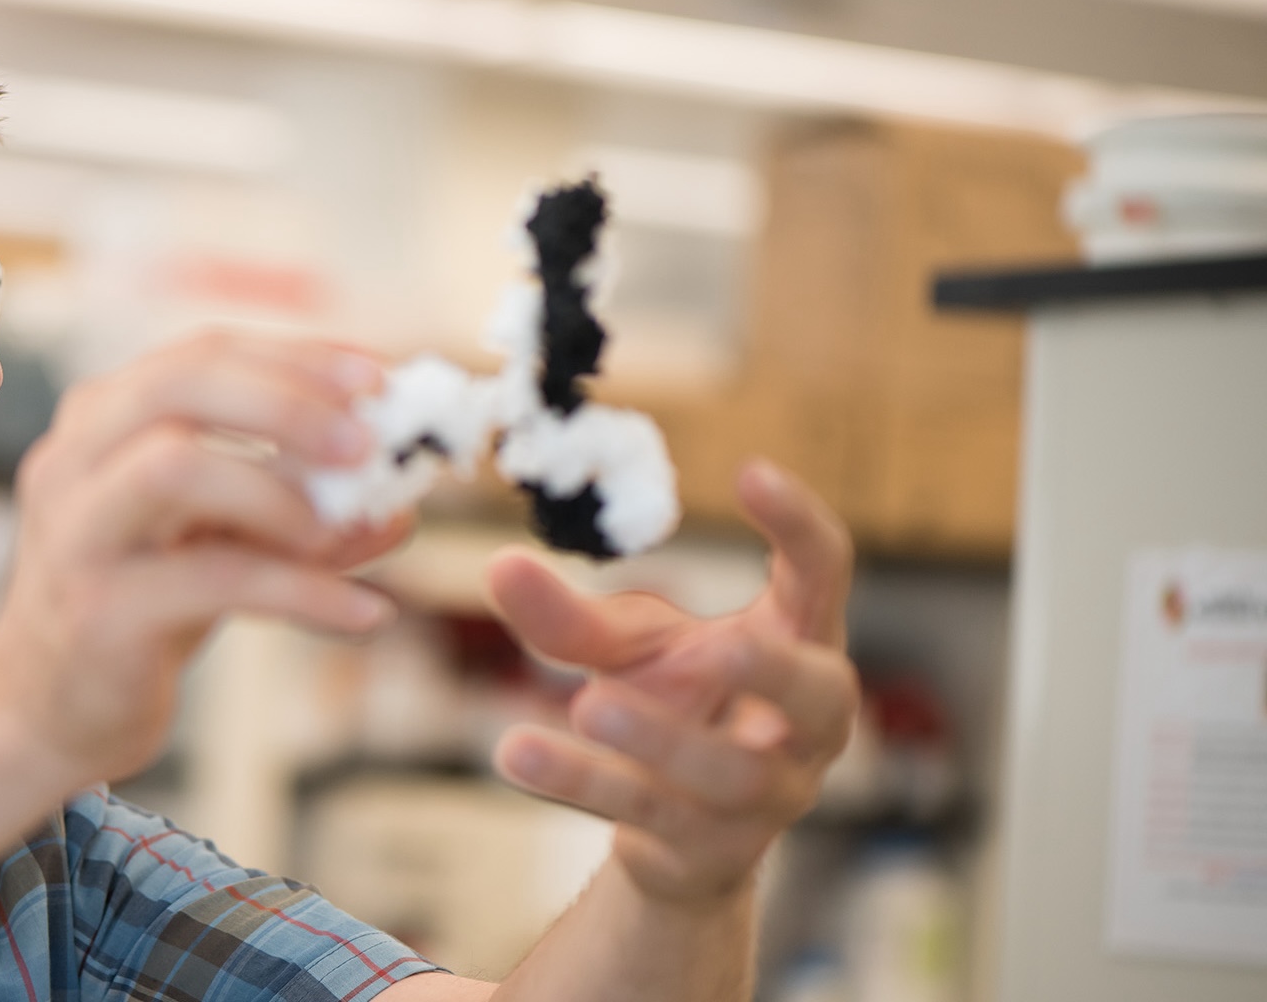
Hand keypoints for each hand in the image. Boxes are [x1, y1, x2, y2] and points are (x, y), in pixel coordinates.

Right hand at [0, 330, 410, 786]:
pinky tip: (364, 612)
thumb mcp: (219, 544)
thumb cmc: (137, 612)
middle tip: (366, 440)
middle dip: (285, 400)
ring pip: (173, 467)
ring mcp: (78, 533)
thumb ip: (297, 513)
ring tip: (342, 529)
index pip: (203, 353)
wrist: (45, 712)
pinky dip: (303, 593)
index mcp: (102, 421)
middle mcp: (75, 460)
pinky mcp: (98, 610)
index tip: (378, 377)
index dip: (297, 357)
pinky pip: (211, 581)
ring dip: (277, 490)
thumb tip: (399, 504)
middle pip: (178, 386)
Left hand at [485, 460, 856, 906]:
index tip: (751, 470)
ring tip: (585, 704)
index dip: (799, 525)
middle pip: (819, 693)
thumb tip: (498, 567)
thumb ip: (568, 616)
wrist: (677, 837)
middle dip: (774, 672)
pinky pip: (653, 814)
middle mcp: (809, 723)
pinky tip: (517, 752)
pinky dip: (583, 782)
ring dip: (658, 738)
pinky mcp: (714, 850)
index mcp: (802, 641)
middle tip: (722, 647)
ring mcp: (771, 794)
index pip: (824, 574)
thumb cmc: (676, 705)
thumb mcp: (629, 650)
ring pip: (729, 771)